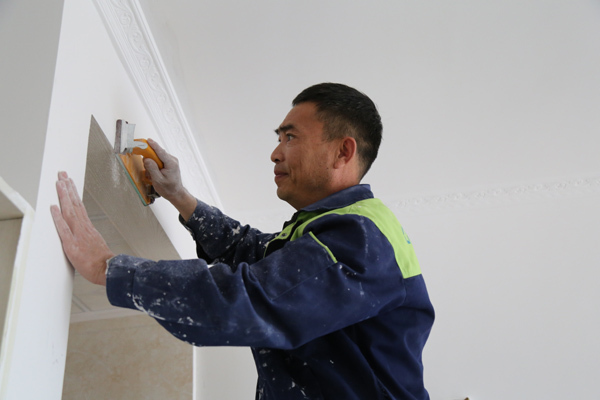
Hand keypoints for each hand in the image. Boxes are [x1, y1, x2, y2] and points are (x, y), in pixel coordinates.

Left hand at [51, 171, 113, 285]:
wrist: (107, 270)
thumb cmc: (102, 261)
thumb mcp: (96, 245)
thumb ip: (88, 237)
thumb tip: (82, 234)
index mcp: (88, 227)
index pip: (79, 206)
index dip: (73, 193)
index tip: (69, 182)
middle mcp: (83, 227)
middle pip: (74, 204)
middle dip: (67, 188)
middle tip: (62, 174)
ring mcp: (77, 234)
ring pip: (69, 211)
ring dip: (63, 196)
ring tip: (59, 183)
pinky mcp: (72, 245)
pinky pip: (63, 228)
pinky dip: (58, 217)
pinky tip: (53, 208)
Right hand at [143, 139, 196, 220]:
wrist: (176, 193)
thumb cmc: (168, 188)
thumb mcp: (158, 180)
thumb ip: (152, 168)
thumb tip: (146, 159)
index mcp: (171, 163)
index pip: (161, 152)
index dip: (153, 145)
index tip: (148, 140)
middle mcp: (172, 160)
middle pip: (157, 154)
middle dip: (149, 160)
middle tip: (148, 171)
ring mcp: (171, 161)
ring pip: (156, 157)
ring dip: (151, 165)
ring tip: (152, 176)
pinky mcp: (168, 163)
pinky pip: (158, 161)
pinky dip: (154, 167)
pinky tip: (154, 174)